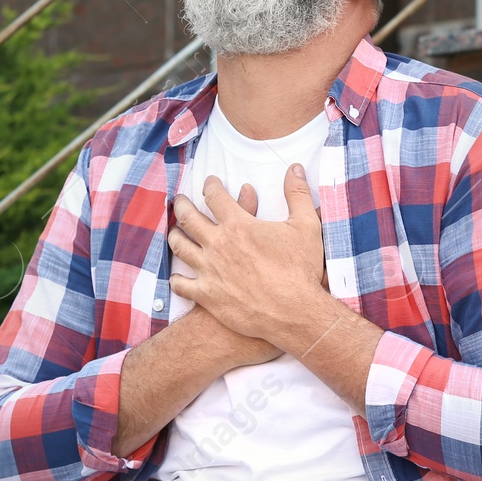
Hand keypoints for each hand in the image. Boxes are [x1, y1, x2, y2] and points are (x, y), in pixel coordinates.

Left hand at [167, 165, 327, 341]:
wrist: (295, 312)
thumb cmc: (301, 270)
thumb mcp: (306, 226)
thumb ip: (298, 194)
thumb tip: (296, 168)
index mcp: (238, 224)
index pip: (214, 196)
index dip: (210, 185)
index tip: (209, 182)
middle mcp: (218, 244)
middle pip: (188, 217)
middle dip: (181, 205)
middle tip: (179, 201)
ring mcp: (209, 270)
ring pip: (180, 247)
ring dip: (175, 236)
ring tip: (175, 232)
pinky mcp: (207, 295)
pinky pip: (181, 284)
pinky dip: (176, 278)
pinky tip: (177, 276)